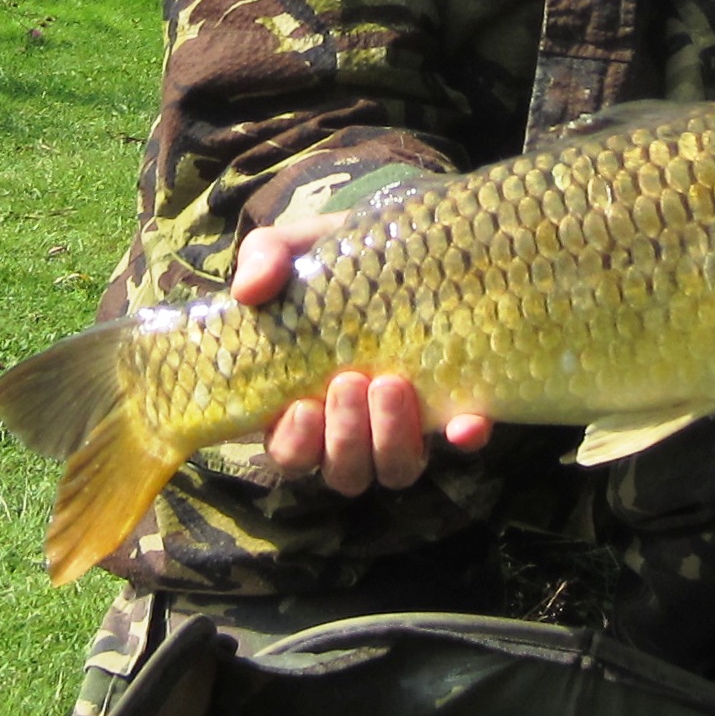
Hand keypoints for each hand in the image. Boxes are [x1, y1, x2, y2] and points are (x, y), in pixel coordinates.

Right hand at [232, 212, 490, 494]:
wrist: (401, 242)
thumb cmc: (334, 261)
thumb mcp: (294, 250)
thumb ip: (264, 259)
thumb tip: (248, 289)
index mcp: (304, 405)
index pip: (292, 454)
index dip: (296, 444)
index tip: (302, 406)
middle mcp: (354, 429)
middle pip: (345, 472)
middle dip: (346, 438)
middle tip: (351, 381)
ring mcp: (405, 425)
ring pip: (395, 471)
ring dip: (392, 440)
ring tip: (392, 384)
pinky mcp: (452, 408)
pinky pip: (461, 439)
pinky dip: (464, 436)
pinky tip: (466, 423)